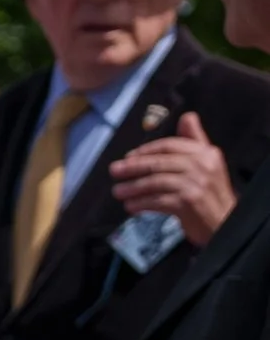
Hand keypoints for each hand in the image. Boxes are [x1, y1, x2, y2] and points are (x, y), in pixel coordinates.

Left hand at [111, 112, 236, 245]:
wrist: (225, 223)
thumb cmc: (210, 193)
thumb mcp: (207, 164)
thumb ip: (195, 141)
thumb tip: (188, 116)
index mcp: (206, 153)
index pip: (169, 145)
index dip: (146, 150)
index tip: (128, 157)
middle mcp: (202, 166)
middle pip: (158, 163)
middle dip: (133, 167)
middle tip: (114, 171)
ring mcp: (195, 184)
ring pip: (154, 182)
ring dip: (132, 187)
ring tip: (117, 191)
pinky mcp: (187, 202)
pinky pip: (157, 200)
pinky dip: (141, 203)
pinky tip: (131, 206)